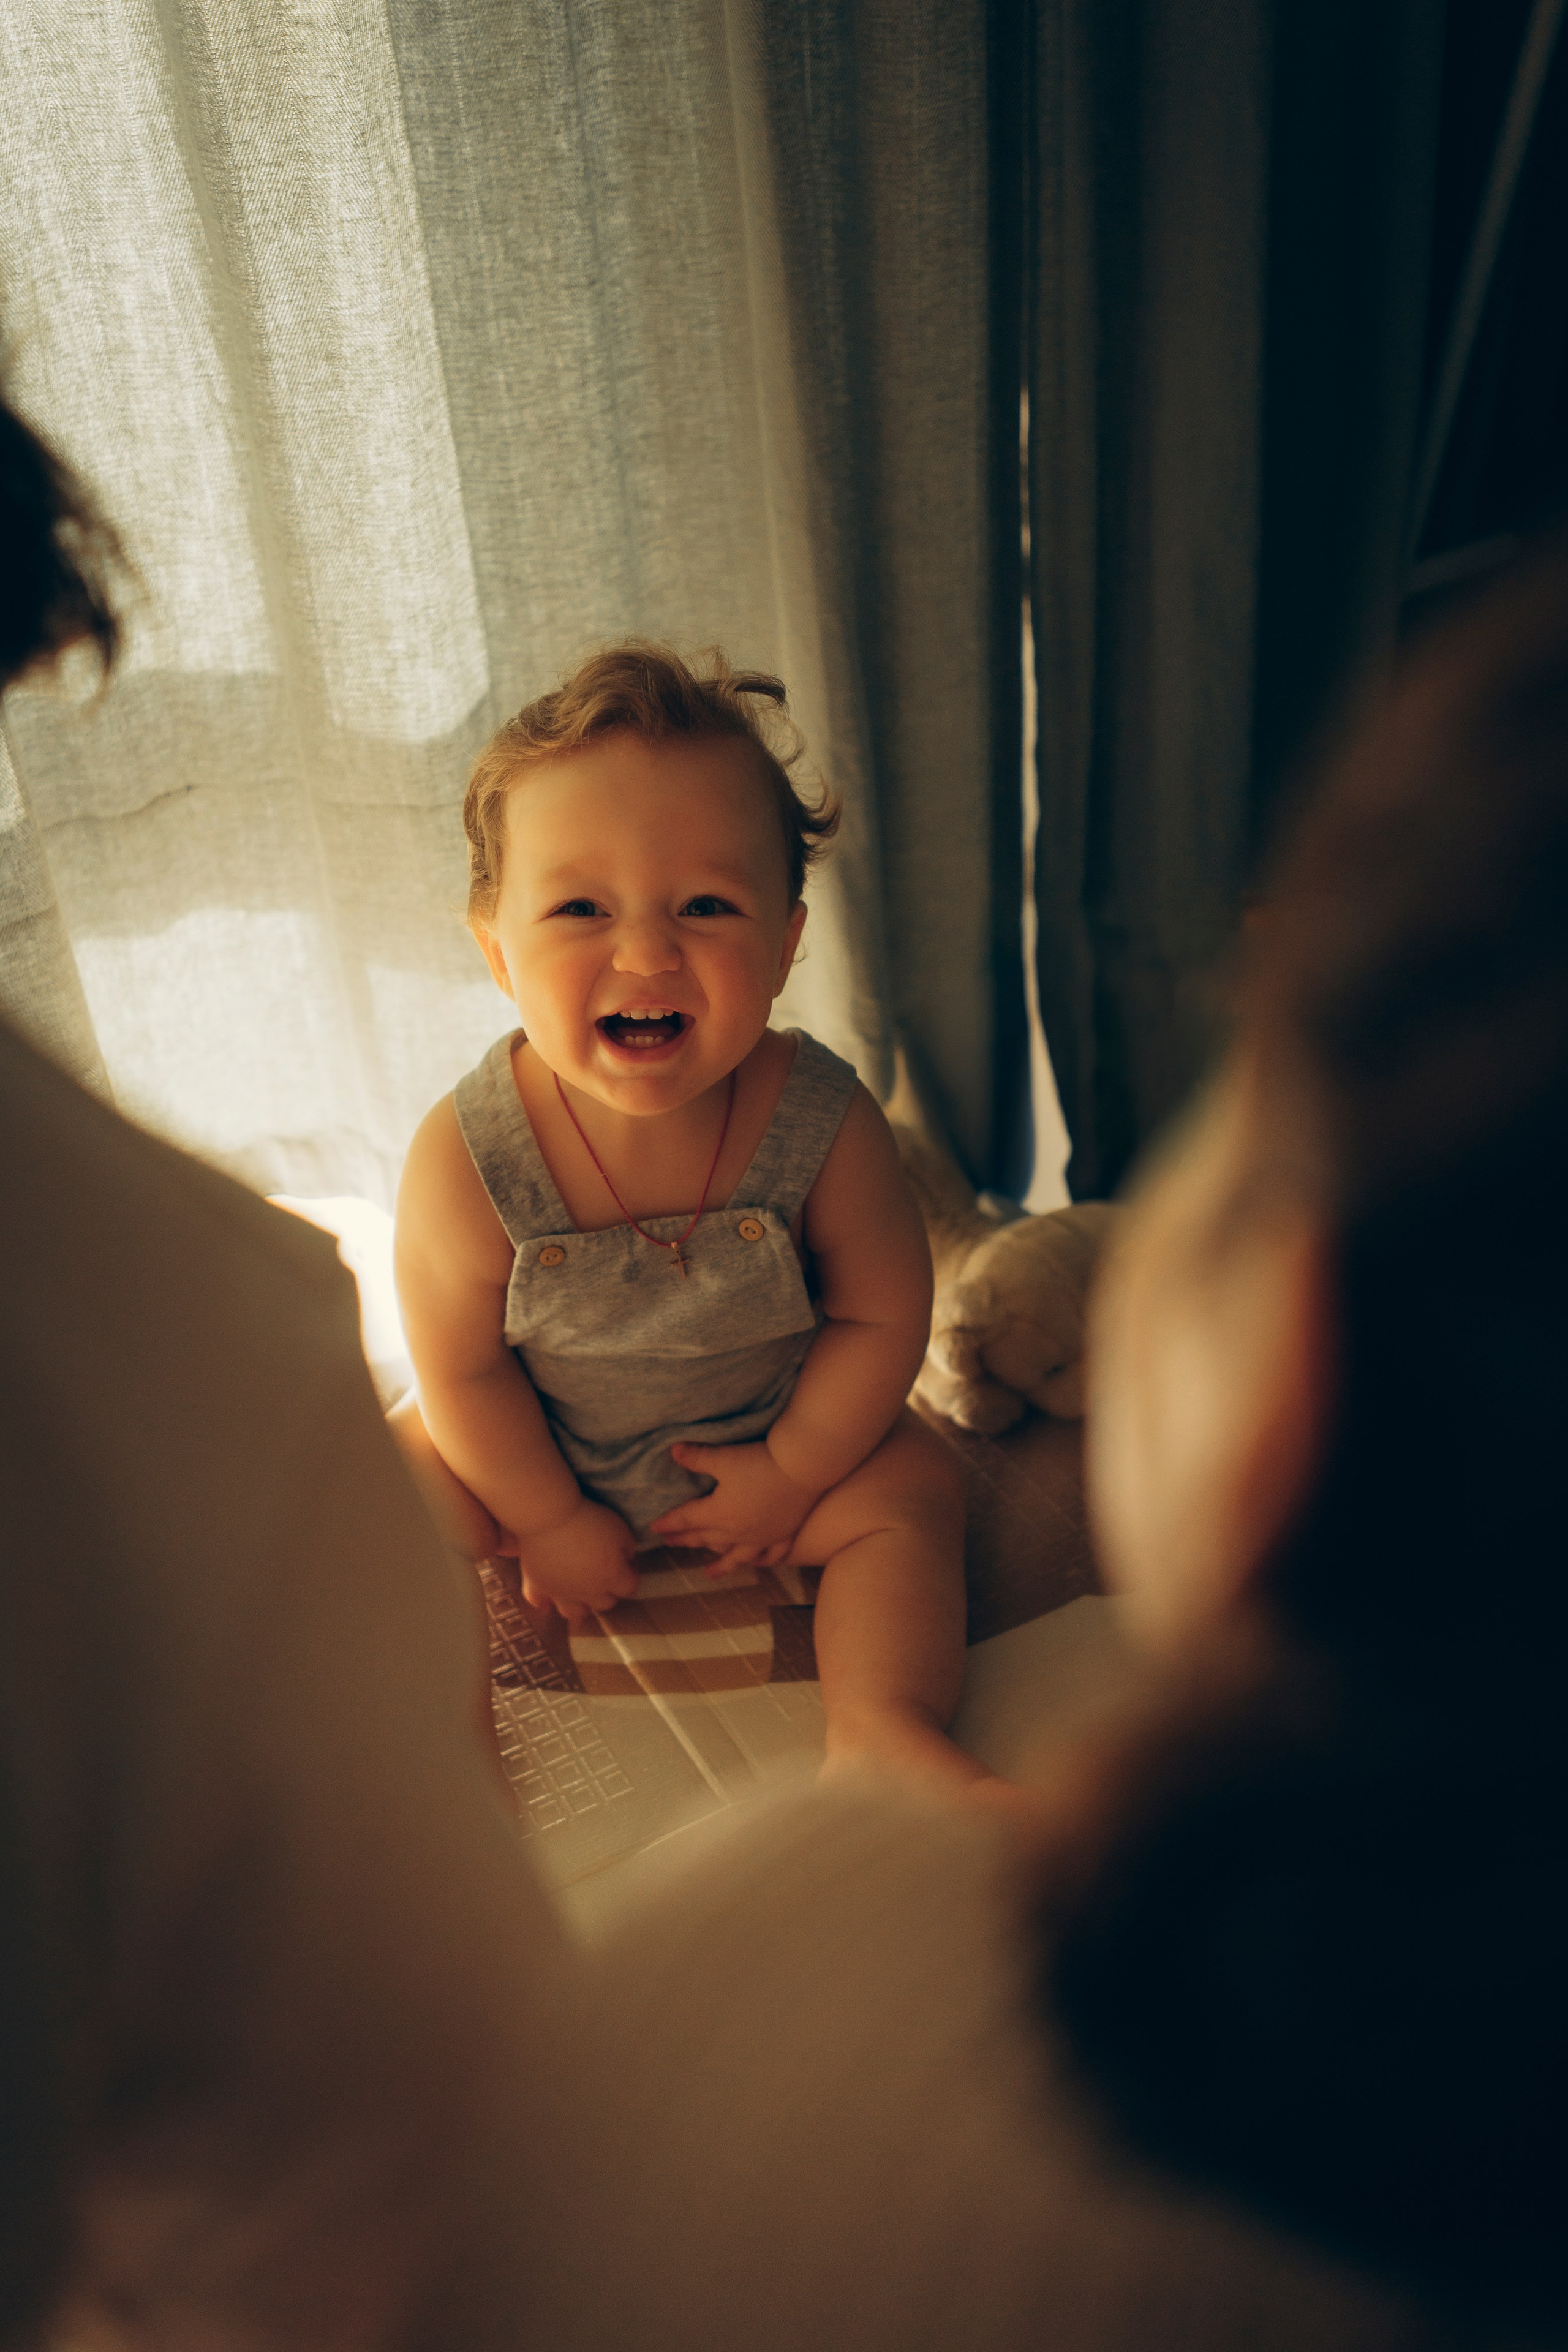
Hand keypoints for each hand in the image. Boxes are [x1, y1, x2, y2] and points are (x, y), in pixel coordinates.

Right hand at [512, 1494, 638, 1626]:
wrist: (549, 1516)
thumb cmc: (588, 1519)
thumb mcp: (620, 1529)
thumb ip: (627, 1549)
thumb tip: (626, 1560)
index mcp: (611, 1577)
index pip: (629, 1587)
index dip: (631, 1574)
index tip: (627, 1562)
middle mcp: (588, 1592)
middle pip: (605, 1603)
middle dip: (609, 1590)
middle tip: (604, 1572)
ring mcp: (562, 1592)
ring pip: (575, 1613)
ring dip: (581, 1605)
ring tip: (580, 1591)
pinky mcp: (539, 1586)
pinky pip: (539, 1602)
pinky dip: (544, 1602)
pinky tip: (547, 1599)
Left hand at [647, 1441, 823, 1575]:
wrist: (804, 1468)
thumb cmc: (760, 1461)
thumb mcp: (724, 1457)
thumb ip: (697, 1457)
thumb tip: (673, 1450)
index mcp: (719, 1513)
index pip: (686, 1519)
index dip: (669, 1523)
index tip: (654, 1528)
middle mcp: (737, 1532)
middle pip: (705, 1538)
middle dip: (686, 1541)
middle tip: (671, 1544)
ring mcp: (761, 1537)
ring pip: (735, 1556)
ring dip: (719, 1564)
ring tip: (708, 1573)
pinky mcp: (783, 1534)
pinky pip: (769, 1555)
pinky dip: (760, 1562)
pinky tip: (755, 1565)